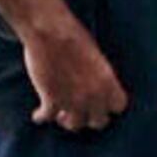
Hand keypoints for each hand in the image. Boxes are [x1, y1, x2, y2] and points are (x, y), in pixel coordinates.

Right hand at [22, 9, 128, 134]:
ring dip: (66, 120)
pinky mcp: (51, 100)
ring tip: (59, 114)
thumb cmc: (72, 36)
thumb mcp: (96, 56)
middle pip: (99, 122)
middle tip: (80, 110)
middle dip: (89, 117)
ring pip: (74, 125)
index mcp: (108, 81)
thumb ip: (99, 76)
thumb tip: (96, 87)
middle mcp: (94, 95)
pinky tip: (37, 115)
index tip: (100, 103)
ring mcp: (73, 100)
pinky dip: (40, 117)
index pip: (119, 106)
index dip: (109, 106)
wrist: (50, 32)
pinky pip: (46, 118)